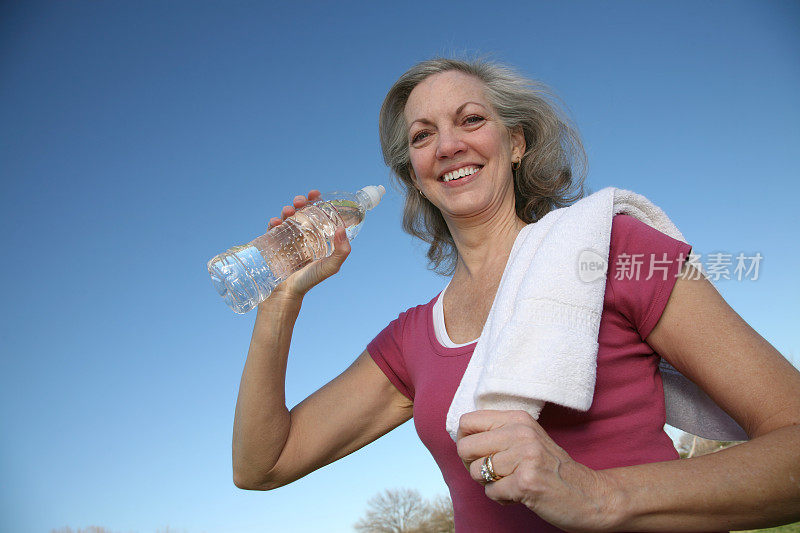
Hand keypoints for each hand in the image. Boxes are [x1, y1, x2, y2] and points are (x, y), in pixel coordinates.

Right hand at [264, 190, 350, 301]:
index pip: (318, 216)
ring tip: (288, 210)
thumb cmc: (309, 281)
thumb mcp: (329, 267)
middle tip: (300, 201)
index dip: (316, 203)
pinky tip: (275, 222)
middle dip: (300, 203)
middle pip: (301, 213)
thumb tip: (343, 229)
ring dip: (287, 210)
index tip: (315, 194)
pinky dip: (273, 222)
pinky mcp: (273, 244)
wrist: (285, 295)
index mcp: (316, 238)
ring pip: (287, 218)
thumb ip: (341, 252)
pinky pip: (272, 229)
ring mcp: (287, 240)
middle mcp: (302, 236)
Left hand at [456, 410, 619, 531]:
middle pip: (464, 447)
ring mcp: (525, 456)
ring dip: (490, 484)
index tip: (478, 453)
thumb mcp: (526, 439)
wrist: (589, 494)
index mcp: (518, 418)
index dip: (464, 441)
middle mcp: (521, 432)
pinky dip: (501, 498)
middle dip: (473, 466)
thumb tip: (458, 436)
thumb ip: (498, 433)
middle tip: (494, 473)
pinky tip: (520, 494)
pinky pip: (491, 492)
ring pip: (476, 472)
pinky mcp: (526, 482)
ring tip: (512, 482)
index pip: (467, 421)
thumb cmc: (550, 468)